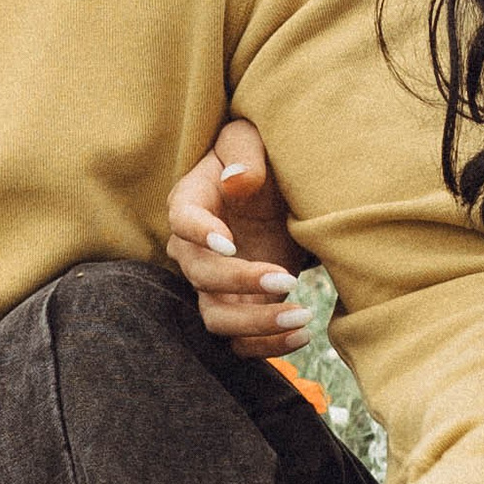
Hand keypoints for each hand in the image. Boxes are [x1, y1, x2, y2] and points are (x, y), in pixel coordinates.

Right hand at [165, 117, 305, 358]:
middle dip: (240, 282)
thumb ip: (244, 151)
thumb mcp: (250, 138)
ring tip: (301, 317)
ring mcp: (213, 284)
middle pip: (200, 276)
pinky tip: (302, 336)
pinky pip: (239, 341)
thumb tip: (237, 180)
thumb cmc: (257, 158)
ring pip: (216, 319)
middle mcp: (194, 249)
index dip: (200, 234)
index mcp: (191, 202)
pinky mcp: (237, 306)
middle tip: (287, 279)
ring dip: (256, 324)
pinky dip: (266, 346)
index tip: (230, 242)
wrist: (274, 188)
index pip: (182, 221)